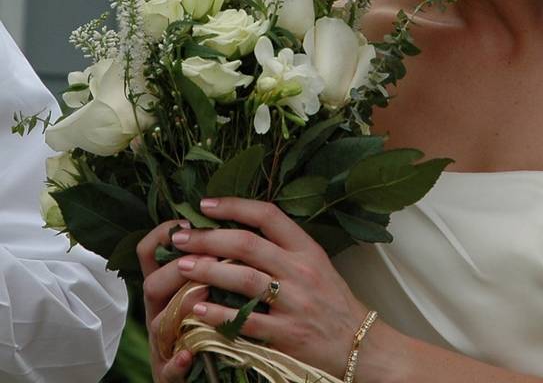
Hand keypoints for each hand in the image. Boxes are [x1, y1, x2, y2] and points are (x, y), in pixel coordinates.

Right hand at [136, 219, 215, 381]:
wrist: (201, 374)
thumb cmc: (207, 324)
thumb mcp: (204, 287)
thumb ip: (209, 259)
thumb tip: (227, 221)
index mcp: (168, 288)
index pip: (151, 253)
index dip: (162, 234)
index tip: (186, 221)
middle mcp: (160, 311)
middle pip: (153, 283)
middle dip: (178, 269)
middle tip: (209, 256)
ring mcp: (163, 342)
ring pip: (159, 323)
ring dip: (181, 307)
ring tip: (202, 295)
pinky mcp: (169, 373)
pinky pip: (167, 369)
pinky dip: (176, 363)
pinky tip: (188, 356)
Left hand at [168, 197, 370, 373]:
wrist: (358, 342)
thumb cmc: (331, 301)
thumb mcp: (316, 264)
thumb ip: (284, 248)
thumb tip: (238, 231)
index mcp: (307, 249)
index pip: (268, 216)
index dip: (234, 206)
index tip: (205, 205)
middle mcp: (301, 271)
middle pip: (247, 245)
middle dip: (208, 238)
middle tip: (179, 237)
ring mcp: (294, 303)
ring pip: (244, 279)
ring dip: (207, 271)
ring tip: (180, 266)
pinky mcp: (286, 334)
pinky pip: (246, 321)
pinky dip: (218, 314)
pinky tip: (196, 309)